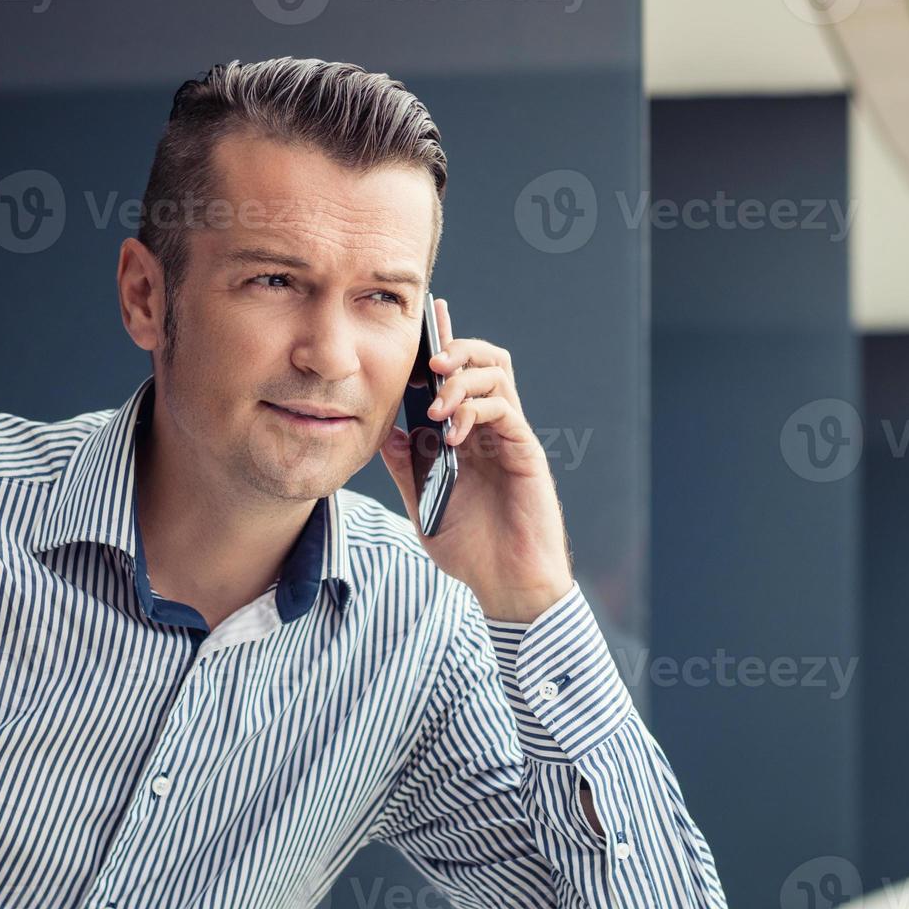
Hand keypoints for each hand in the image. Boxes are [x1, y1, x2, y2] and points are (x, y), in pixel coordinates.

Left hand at [378, 296, 573, 622]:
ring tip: (437, 401)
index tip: (421, 324)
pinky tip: (454, 434)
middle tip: (430, 362)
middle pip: (485, 361)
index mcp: (467, 435)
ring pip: (497, 375)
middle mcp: (491, 429)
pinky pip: (506, 410)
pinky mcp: (525, 452)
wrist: (506, 584)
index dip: (442, 346)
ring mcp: (510, 437)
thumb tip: (383, 430)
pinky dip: (477, 410)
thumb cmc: (471, 548)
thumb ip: (407, 465)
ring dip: (463, 377)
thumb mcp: (423, 502)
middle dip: (456, 349)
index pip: (457, 377)